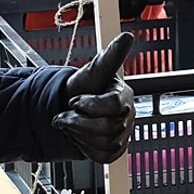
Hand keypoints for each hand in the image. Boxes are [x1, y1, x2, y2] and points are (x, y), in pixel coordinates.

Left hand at [55, 31, 136, 163]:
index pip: (113, 105)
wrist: (68, 110)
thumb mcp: (92, 71)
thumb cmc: (81, 89)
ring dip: (80, 135)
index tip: (74, 101)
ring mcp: (123, 135)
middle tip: (66, 115)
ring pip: (104, 143)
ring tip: (71, 125)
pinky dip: (86, 149)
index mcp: (124, 96)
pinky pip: (102, 157)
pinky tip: (80, 137)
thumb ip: (110, 56)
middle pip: (108, 127)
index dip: (90, 105)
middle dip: (79, 122)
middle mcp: (127, 116)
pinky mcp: (115, 150)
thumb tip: (127, 36)